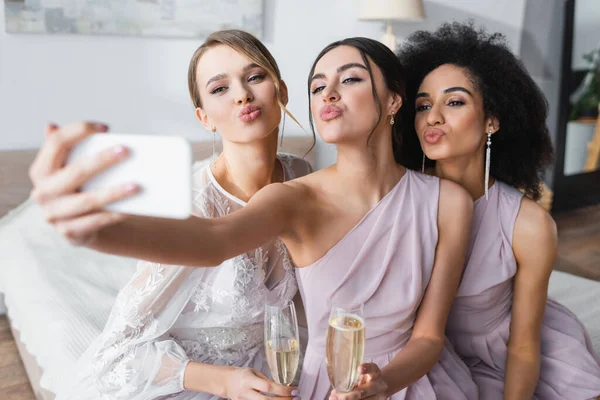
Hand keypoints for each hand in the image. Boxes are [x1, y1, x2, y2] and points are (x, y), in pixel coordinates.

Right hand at [29, 122, 137, 245]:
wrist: (78, 225)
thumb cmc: (77, 189)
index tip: (106, 127)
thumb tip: (50, 126)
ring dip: (114, 193)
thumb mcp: (67, 168)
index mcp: (41, 170)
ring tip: (136, 186)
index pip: (56, 143)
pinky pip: (96, 222)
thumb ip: (62, 148)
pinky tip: (131, 208)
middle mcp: (43, 192)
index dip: (79, 131)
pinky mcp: (70, 232)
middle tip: (125, 151)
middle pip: (75, 172)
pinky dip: (115, 214)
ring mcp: (54, 214)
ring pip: (88, 200)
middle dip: (102, 160)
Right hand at [225, 367, 298, 399]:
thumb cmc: (242, 375)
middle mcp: (246, 392)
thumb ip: (266, 380)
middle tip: (296, 398)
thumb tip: (284, 386)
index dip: (282, 390)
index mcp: (248, 380)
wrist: (226, 383)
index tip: (294, 390)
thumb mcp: (254, 372)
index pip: (268, 387)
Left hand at [329, 363, 387, 399]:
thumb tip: (334, 392)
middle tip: (333, 396)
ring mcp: (379, 396)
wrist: (382, 387)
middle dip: (347, 396)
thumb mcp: (363, 375)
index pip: (372, 369)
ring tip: (334, 399)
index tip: (359, 368)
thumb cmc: (368, 379)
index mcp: (375, 373)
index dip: (366, 368)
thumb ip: (352, 379)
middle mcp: (378, 384)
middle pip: (363, 391)